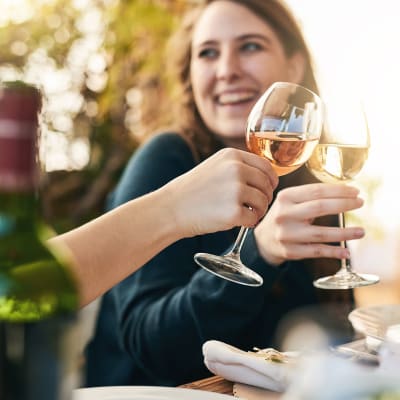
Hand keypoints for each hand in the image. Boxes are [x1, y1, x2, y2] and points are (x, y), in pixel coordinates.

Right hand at [163, 148, 277, 237]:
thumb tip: (267, 177)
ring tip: (245, 215)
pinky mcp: (233, 212)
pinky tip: (239, 222)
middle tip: (255, 207)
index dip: (271, 180)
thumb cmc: (193, 191)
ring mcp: (235, 190)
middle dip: (265, 197)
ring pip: (264, 202)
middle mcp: (236, 169)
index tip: (268, 189)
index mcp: (232, 156)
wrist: (170, 208)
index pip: (266, 166)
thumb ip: (238, 167)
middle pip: (267, 185)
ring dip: (258, 211)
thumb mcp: (215, 167)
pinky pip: (254, 219)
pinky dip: (249, 223)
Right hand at [254, 183, 364, 265]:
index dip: (339, 190)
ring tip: (361, 231)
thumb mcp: (290, 201)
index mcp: (285, 197)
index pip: (316, 191)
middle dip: (344, 204)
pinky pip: (316, 251)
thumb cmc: (285, 216)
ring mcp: (286, 234)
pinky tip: (346, 252)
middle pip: (319, 207)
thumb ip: (311, 196)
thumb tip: (346, 192)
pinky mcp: (289, 251)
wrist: (263, 239)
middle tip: (360, 203)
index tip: (356, 191)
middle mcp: (284, 214)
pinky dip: (333, 252)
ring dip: (344, 233)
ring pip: (320, 233)